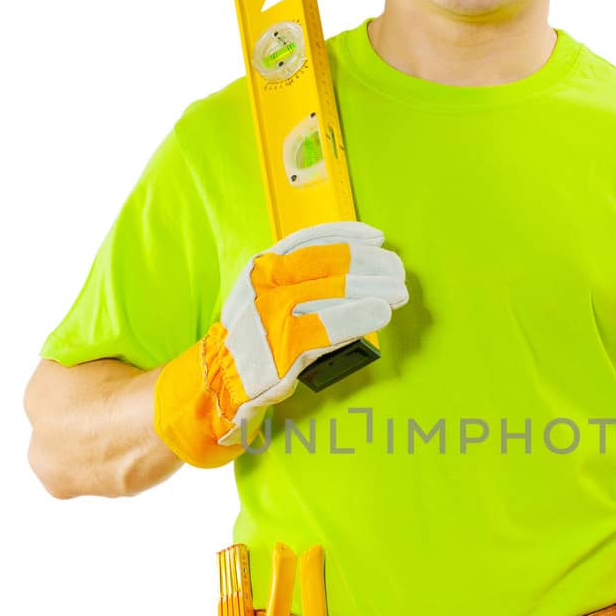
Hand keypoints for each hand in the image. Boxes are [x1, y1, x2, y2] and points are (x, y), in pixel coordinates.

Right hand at [153, 221, 407, 466]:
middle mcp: (266, 286)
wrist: (218, 379)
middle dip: (371, 266)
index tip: (378, 238)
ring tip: (398, 293)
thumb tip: (352, 270)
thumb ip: (298, 280)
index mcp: (263, 267)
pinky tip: (379, 315)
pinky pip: (328, 328)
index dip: (349, 236)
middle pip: (330, 264)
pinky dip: (358, 318)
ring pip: (334, 293)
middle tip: (397, 272)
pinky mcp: (283, 347)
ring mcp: (273, 316)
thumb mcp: (266, 297)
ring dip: (373, 291)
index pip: (311, 240)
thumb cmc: (255, 338)